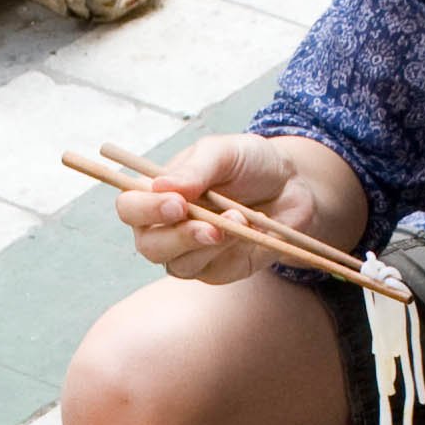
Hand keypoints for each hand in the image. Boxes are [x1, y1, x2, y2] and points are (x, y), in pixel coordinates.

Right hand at [115, 134, 308, 283]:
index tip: (178, 203)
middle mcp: (166, 226)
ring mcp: (190, 252)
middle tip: (212, 226)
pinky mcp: (218, 270)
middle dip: (178, 237)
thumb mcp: (225, 152)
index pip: (130, 208)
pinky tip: (252, 231)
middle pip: (148, 246)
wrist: (294, 186)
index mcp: (158, 193)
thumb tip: (161, 186)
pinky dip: (234, 251)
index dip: (146, 210)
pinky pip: (215, 272)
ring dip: (212, 244)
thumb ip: (196, 169)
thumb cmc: (251, 164)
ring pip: (180, 265)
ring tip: (242, 220)